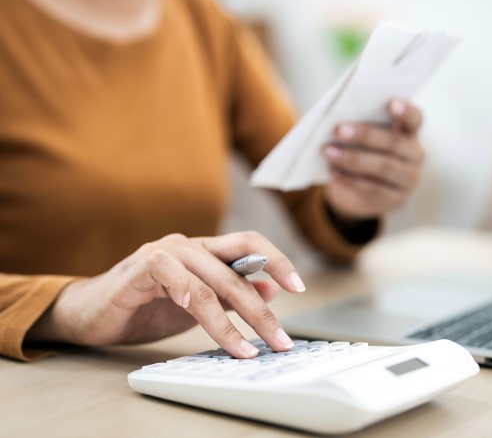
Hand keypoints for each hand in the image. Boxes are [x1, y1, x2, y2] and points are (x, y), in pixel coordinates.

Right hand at [26, 232, 305, 357]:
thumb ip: (229, 294)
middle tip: (278, 339)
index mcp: (205, 251)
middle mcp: (189, 246)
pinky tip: (198, 314)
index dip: (276, 261)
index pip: (249, 244)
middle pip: (236, 269)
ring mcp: (164, 253)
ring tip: (246, 349)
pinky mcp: (140, 266)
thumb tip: (271, 289)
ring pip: (210, 281)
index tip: (298, 287)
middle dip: (261, 309)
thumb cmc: (144, 307)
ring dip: (232, 319)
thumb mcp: (196, 304)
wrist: (90, 314)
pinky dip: (188, 294)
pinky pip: (171, 274)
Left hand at [322, 99, 424, 218]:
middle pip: (394, 142)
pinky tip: (333, 170)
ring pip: (383, 167)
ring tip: (329, 152)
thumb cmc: (364, 151)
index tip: (390, 103)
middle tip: (338, 130)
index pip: (414, 117)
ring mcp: (409, 179)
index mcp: (410, 131)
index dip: (405, 110)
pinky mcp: (396, 199)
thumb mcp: (366, 137)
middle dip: (365, 135)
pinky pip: (372, 188)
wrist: (365, 189)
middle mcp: (415, 154)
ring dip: (353, 159)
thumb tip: (340, 124)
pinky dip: (350, 179)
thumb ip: (361, 126)